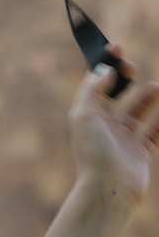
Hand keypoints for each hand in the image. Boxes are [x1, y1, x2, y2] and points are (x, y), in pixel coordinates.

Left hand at [68, 43, 158, 208]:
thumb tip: (104, 69)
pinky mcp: (140, 153)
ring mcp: (123, 139)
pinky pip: (154, 132)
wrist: (109, 188)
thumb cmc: (93, 151)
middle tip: (131, 67)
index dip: (106, 65)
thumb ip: (93, 89)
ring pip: (137, 111)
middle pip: (116, 94)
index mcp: (88, 114)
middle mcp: (105, 124)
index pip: (97, 83)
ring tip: (156, 86)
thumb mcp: (85, 114)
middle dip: (125, 78)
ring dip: (146, 97)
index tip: (117, 48)